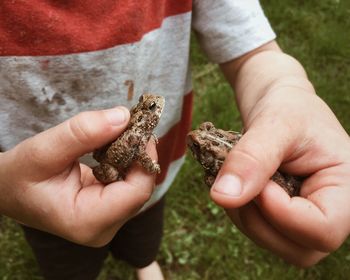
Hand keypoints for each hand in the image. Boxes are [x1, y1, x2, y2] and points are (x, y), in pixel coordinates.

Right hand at [0, 107, 157, 246]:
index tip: (139, 127)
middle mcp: (102, 228)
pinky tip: (113, 146)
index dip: (144, 158)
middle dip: (139, 154)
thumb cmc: (18, 175)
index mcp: (86, 221)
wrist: (7, 190)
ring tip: (121, 132)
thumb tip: (123, 116)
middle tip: (132, 123)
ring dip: (133, 156)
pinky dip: (126, 161)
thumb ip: (83, 133)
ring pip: (137, 184)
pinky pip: (128, 183)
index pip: (137, 192)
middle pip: (140, 188)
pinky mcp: (107, 210)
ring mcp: (106, 221)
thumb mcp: (43, 150)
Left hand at [210, 87, 349, 265]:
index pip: (323, 230)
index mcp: (346, 187)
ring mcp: (306, 216)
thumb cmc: (288, 107)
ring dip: (244, 216)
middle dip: (258, 219)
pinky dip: (238, 211)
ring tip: (237, 177)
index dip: (282, 214)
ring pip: (274, 243)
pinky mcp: (284, 215)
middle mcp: (331, 210)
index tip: (260, 182)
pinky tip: (234, 184)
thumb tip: (222, 197)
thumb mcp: (275, 123)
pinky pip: (258, 230)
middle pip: (298, 250)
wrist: (280, 105)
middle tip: (242, 179)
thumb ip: (252, 159)